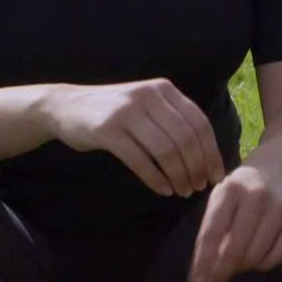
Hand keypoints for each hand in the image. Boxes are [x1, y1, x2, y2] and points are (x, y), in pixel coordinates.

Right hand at [42, 78, 221, 197]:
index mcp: (164, 89)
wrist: (65, 106)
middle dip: (197, 167)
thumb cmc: (113, 113)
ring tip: (182, 192)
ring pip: (165, 150)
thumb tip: (207, 155)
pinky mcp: (107, 129)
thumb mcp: (146, 106)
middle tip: (199, 187)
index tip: (216, 175)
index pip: (199, 122)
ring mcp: (127, 111)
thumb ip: (172, 121)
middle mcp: (148, 96)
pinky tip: (163, 190)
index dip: (211, 152)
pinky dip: (155, 178)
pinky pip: (140, 160)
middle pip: (185, 138)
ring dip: (178, 175)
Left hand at [186, 162, 281, 281]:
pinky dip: (264, 265)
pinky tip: (257, 259)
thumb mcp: (221, 200)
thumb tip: (204, 275)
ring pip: (256, 256)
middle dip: (219, 276)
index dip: (202, 264)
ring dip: (242, 268)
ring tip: (236, 264)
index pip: (212, 234)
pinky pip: (278, 256)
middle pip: (234, 250)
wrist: (280, 164)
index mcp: (229, 190)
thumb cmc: (242, 188)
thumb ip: (212, 231)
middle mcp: (256, 195)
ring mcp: (280, 206)